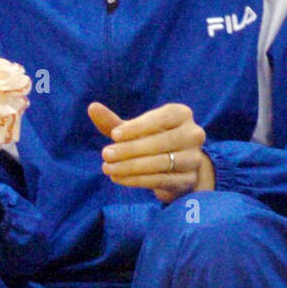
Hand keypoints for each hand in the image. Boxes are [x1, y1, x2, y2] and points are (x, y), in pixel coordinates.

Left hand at [89, 100, 214, 202]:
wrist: (175, 167)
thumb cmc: (150, 141)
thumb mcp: (133, 131)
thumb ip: (113, 122)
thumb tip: (92, 107)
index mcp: (181, 114)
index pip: (161, 118)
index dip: (137, 127)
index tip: (114, 135)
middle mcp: (193, 134)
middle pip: (161, 142)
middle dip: (130, 149)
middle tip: (105, 155)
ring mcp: (194, 158)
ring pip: (161, 163)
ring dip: (131, 167)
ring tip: (108, 168)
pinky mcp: (188, 180)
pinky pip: (161, 180)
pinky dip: (137, 180)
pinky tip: (118, 178)